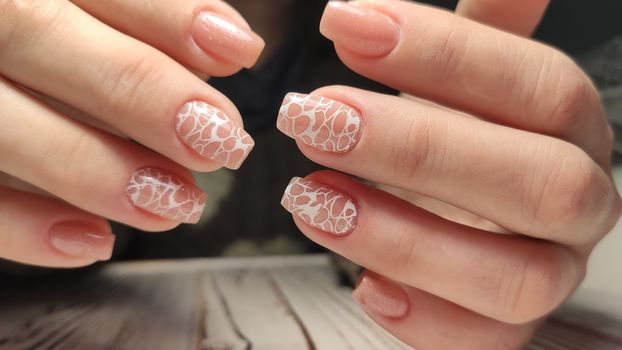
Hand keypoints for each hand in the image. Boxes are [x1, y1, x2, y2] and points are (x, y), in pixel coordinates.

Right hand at [0, 0, 262, 266]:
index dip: (164, 14)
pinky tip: (92, 240)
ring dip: (90, 167)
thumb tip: (234, 46)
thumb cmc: (30, 32)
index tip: (239, 50)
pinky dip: (19, 226)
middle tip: (219, 140)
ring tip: (177, 203)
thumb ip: (141, 14)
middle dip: (133, 88)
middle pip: (28, 34)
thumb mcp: (75, 9)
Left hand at [277, 0, 620, 347]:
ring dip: (402, 237)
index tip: (344, 25)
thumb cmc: (454, 143)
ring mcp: (549, 276)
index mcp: (569, 132)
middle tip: (312, 117)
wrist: (460, 222)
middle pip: (536, 182)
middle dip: (415, 148)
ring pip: (512, 275)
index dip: (444, 54)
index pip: (538, 86)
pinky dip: (422, 317)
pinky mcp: (506, 332)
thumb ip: (479, 34)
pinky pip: (485, 342)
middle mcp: (577, 206)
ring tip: (309, 198)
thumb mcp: (463, 83)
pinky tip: (364, 285)